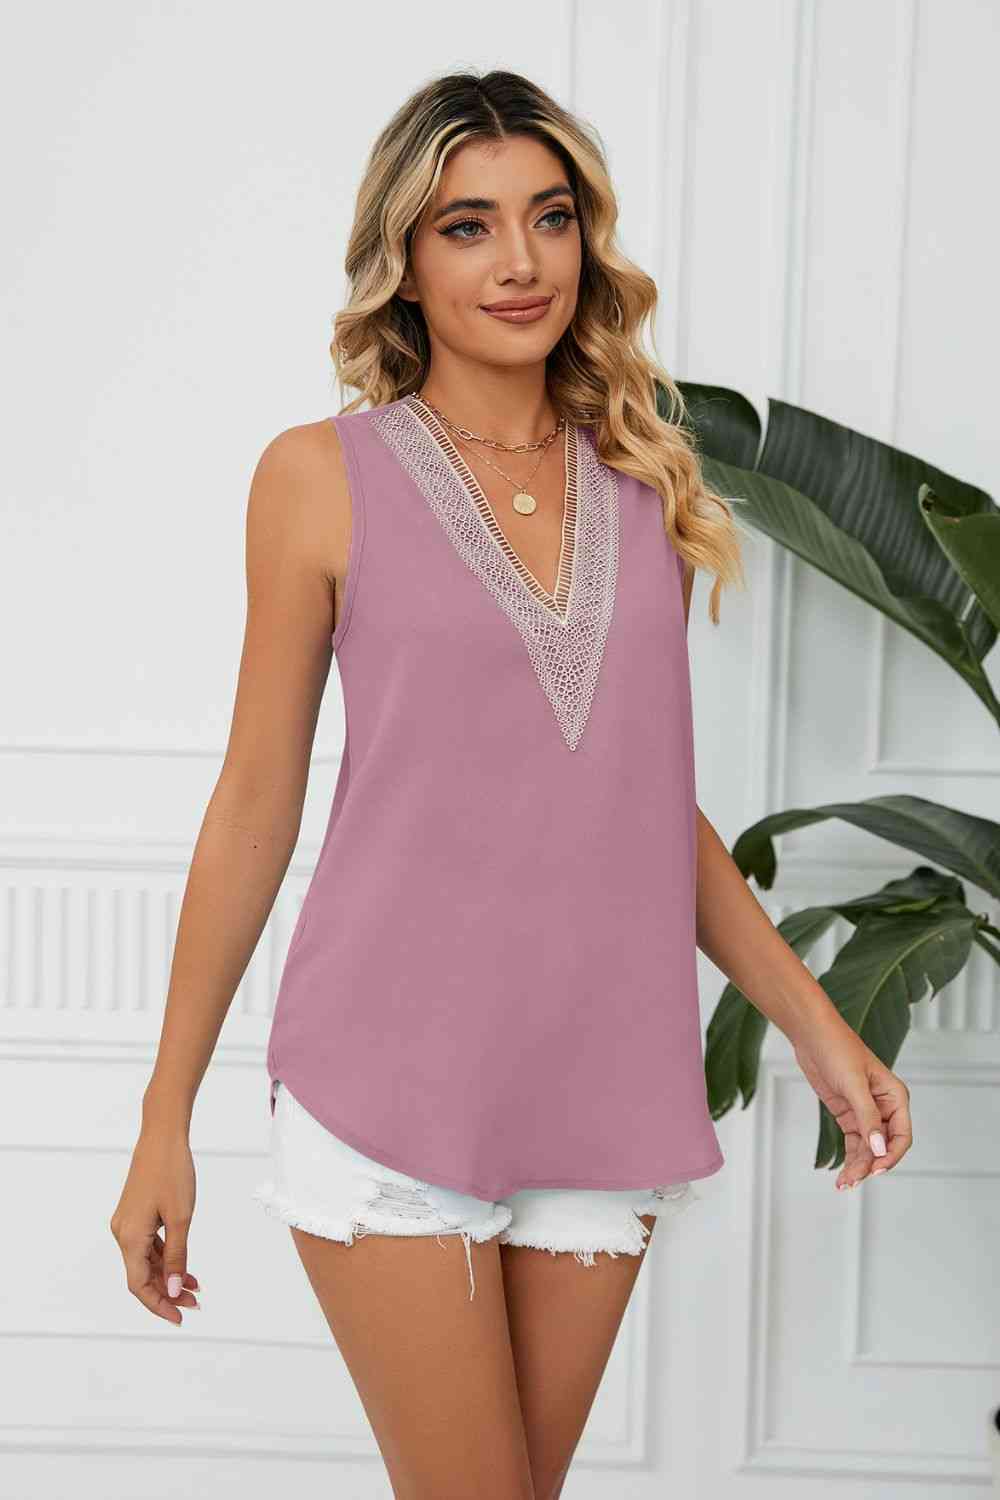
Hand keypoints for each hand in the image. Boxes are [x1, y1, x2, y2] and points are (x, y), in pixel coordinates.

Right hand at [109, 1126, 199, 1323]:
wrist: (162, 1136)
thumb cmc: (172, 1171)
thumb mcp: (181, 1217)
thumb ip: (176, 1257)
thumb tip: (171, 1290)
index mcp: (129, 1237)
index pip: (139, 1285)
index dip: (158, 1305)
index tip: (180, 1317)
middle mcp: (123, 1233)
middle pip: (142, 1276)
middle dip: (167, 1293)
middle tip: (195, 1303)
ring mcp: (128, 1223)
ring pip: (146, 1262)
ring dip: (168, 1276)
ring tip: (196, 1288)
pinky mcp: (136, 1215)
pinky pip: (149, 1246)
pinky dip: (165, 1258)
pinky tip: (185, 1267)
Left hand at [791, 1015, 912, 1189]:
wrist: (812, 1035)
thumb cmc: (838, 1049)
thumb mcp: (854, 1084)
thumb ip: (867, 1118)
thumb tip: (879, 1149)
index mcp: (895, 1097)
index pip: (902, 1136)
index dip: (892, 1156)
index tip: (876, 1170)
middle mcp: (884, 1107)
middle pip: (884, 1146)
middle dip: (870, 1165)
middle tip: (852, 1180)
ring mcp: (866, 1112)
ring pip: (868, 1148)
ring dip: (859, 1166)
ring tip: (844, 1184)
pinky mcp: (849, 1114)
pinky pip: (855, 1143)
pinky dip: (850, 1158)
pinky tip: (843, 1174)